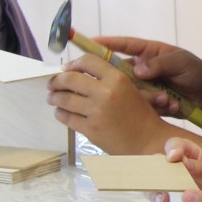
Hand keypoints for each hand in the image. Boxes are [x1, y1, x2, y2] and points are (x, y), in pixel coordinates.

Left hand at [47, 55, 166, 153]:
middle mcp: (105, 92)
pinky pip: (66, 117)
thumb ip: (109, 79)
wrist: (149, 140)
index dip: (73, 63)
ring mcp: (96, 112)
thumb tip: (79, 72)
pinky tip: (61, 112)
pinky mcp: (90, 129)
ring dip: (54, 97)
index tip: (67, 69)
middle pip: (69, 79)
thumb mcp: (131, 89)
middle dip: (56, 81)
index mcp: (117, 79)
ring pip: (63, 99)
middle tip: (52, 84)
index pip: (88, 61)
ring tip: (53, 98)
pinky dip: (60, 113)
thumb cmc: (142, 114)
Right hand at [96, 36, 201, 115]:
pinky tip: (172, 105)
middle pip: (117, 71)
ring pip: (128, 91)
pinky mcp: (147, 102)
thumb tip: (137, 71)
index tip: (87, 42)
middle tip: (121, 83)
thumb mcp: (182, 63)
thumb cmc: (197, 72)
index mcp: (148, 53)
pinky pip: (140, 105)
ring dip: (147, 96)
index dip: (105, 44)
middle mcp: (141, 68)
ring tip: (166, 98)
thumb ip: (160, 64)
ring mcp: (143, 86)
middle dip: (116, 78)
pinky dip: (155, 106)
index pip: (123, 45)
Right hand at [147, 138, 201, 201]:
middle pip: (156, 170)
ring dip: (155, 197)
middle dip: (157, 178)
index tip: (174, 156)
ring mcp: (169, 192)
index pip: (175, 145)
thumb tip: (183, 162)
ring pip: (153, 192)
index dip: (173, 147)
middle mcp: (174, 173)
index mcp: (188, 157)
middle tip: (166, 184)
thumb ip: (201, 166)